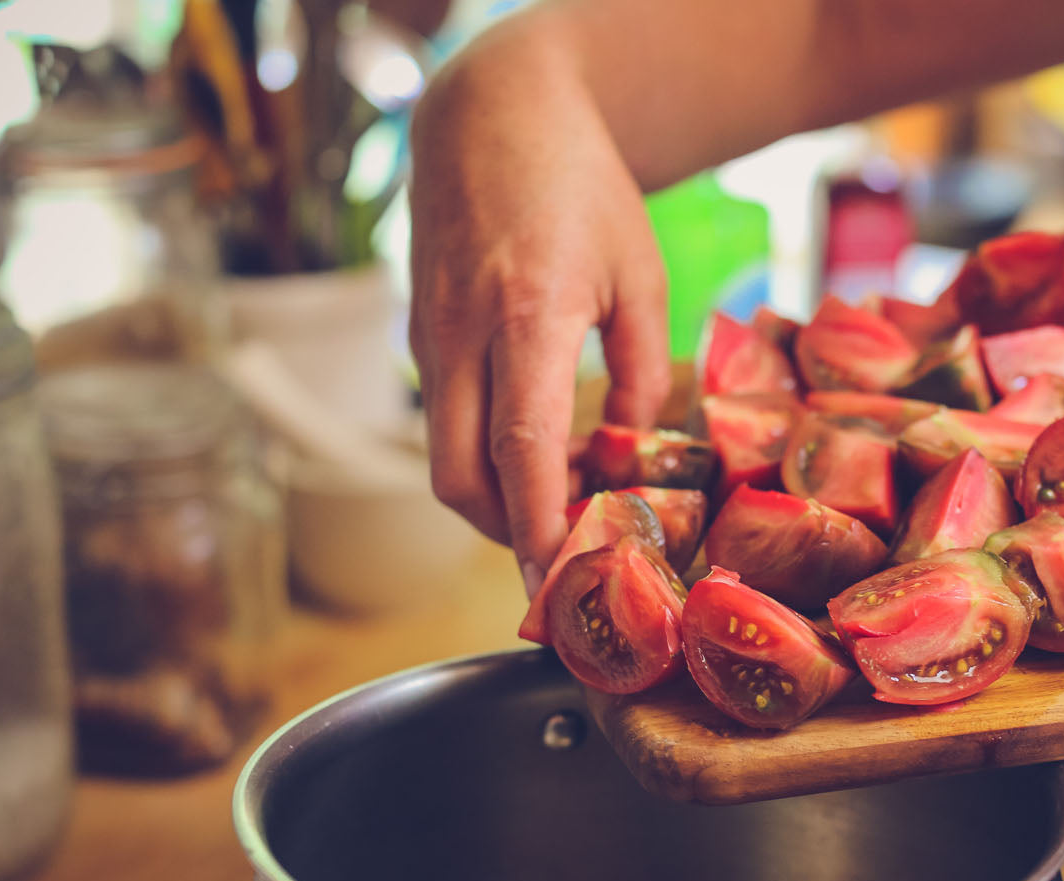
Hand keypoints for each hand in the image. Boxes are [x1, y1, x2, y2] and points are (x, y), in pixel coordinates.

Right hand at [409, 21, 672, 593]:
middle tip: (567, 556)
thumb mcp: (639, 275)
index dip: (537, 526)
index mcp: (526, 316)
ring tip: (565, 494)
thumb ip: (643, 370)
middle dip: (508, 536)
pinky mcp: (421, 340)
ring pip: (445, 460)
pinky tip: (539, 447)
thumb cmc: (580, 189)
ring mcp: (430, 340)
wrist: (492, 115)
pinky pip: (445, 424)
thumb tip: (632, 450)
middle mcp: (462, 337)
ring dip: (497, 498)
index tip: (556, 582)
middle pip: (461, 480)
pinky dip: (485, 455)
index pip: (521, 449)